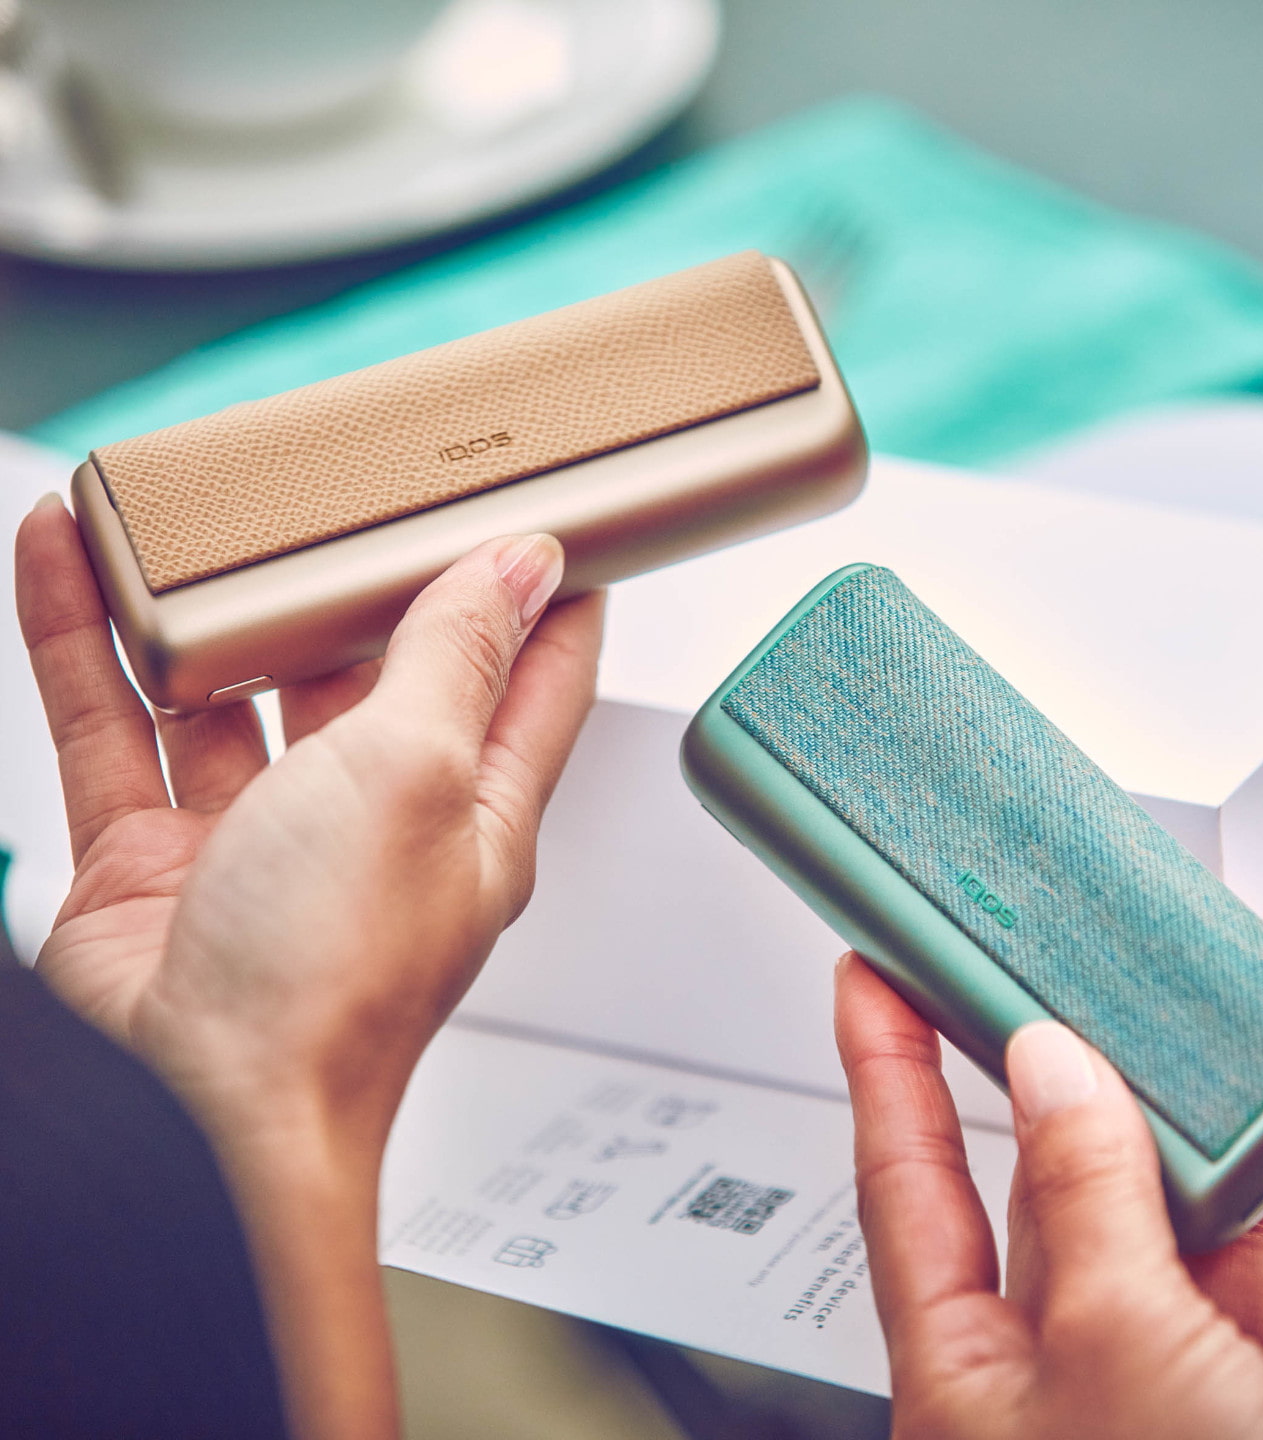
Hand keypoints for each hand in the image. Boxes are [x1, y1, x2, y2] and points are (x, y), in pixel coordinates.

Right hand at [15, 494, 603, 1439]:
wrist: (208, 1101)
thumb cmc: (340, 970)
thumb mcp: (417, 772)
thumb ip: (456, 658)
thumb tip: (521, 568)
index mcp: (469, 804)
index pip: (531, 679)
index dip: (545, 599)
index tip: (546, 517)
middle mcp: (372, 814)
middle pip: (371, 670)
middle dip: (350, 586)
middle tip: (341, 491)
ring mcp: (260, 831)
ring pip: (229, 686)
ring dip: (201, 605)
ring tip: (182, 514)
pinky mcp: (157, 851)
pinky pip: (117, 724)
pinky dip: (88, 644)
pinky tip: (67, 562)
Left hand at [835, 952, 1262, 1439]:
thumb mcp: (1110, 1359)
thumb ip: (1083, 1205)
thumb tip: (1053, 1069)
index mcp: (975, 1371)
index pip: (904, 1177)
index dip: (884, 1065)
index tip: (871, 969)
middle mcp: (1077, 1373)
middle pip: (1066, 1179)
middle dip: (1083, 1068)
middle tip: (1077, 963)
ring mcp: (1196, 1395)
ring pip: (1208, 1218)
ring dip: (1234, 1116)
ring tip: (1232, 1005)